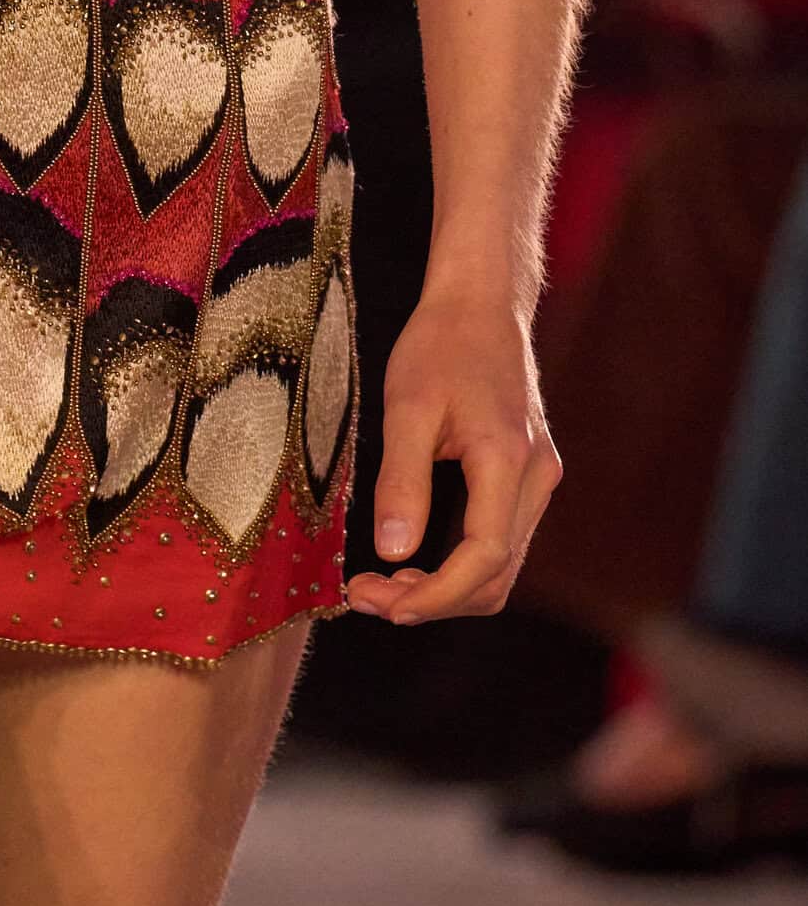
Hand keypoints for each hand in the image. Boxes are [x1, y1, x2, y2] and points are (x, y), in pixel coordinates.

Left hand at [345, 282, 561, 626]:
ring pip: (501, 566)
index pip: (484, 558)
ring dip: (445, 588)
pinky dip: (460, 565)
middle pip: (496, 576)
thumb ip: (401, 480)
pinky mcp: (527, 476)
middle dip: (433, 600)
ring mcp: (538, 478)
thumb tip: (394, 552)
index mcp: (508, 459)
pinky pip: (500, 540)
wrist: (481, 303)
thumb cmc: (441, 344)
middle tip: (366, 596)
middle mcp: (536, 477)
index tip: (381, 603)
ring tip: (381, 583)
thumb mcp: (407, 406)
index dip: (435, 595)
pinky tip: (414, 559)